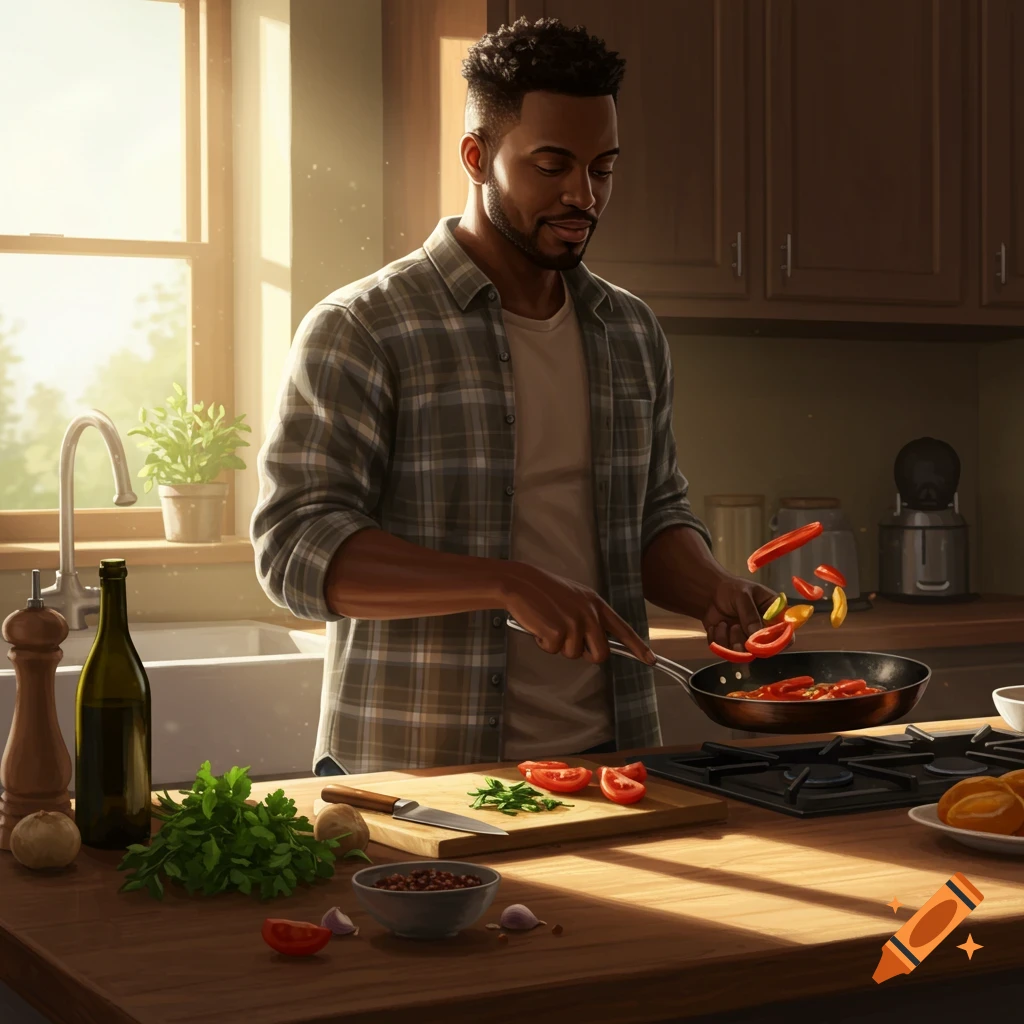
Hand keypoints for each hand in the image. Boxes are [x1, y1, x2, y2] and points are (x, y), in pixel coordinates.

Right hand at [499, 562, 655, 665]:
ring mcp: (575, 623)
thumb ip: (588, 617)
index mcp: (596, 604)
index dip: (638, 647)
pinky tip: (538, 626)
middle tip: (567, 642)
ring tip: (547, 623)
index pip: (622, 629)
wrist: (520, 583)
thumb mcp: (574, 598)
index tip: (650, 660)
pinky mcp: (558, 632)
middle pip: (600, 653)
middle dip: (585, 654)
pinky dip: (543, 643)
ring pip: (574, 654)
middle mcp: (590, 614)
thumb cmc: (544, 591)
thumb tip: (593, 643)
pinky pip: (554, 651)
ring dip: (558, 646)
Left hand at [702, 576, 782, 650]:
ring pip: (745, 654)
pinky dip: (718, 639)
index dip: (781, 641)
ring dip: (731, 640)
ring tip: (722, 623)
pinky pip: (726, 652)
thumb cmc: (731, 589)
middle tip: (735, 626)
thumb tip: (756, 636)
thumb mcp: (742, 595)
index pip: (787, 634)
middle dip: (748, 642)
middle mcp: (763, 631)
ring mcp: (748, 640)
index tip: (766, 640)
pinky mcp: (731, 645)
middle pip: (765, 650)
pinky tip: (715, 626)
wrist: (710, 593)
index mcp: (774, 616)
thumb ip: (750, 614)